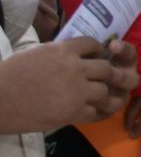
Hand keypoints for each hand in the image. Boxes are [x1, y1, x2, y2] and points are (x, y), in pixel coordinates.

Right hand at [0, 37, 139, 131]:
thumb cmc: (9, 76)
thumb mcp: (35, 54)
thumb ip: (58, 53)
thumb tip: (74, 54)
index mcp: (62, 50)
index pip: (92, 44)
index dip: (98, 50)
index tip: (97, 56)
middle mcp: (74, 68)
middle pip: (107, 68)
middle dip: (112, 74)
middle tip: (114, 79)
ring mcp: (76, 91)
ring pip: (106, 91)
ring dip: (106, 95)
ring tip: (105, 97)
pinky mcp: (73, 112)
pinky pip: (97, 113)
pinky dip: (98, 113)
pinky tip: (97, 112)